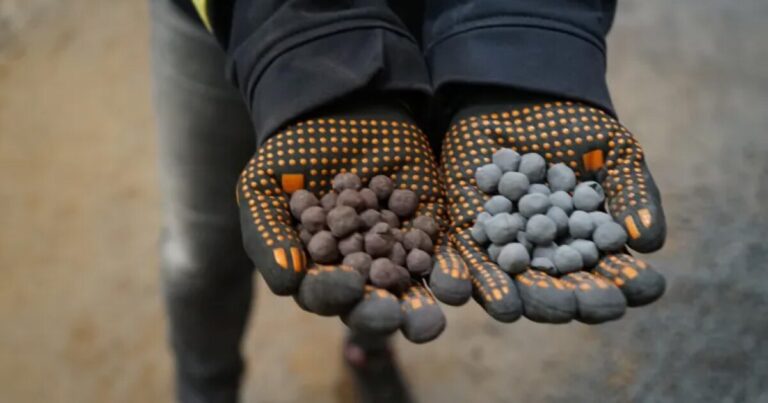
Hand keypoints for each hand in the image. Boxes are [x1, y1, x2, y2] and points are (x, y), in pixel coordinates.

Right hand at [236, 99, 470, 341]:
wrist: (339, 109)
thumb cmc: (292, 154)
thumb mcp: (264, 188)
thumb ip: (268, 235)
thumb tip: (288, 284)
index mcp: (315, 269)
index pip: (322, 293)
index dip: (334, 293)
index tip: (351, 284)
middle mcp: (356, 270)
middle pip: (367, 303)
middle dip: (381, 313)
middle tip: (394, 317)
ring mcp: (393, 253)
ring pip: (407, 289)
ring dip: (420, 309)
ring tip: (432, 320)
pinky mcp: (426, 232)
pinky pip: (438, 257)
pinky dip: (447, 272)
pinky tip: (457, 283)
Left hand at [442, 96, 665, 323]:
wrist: (516, 95)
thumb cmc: (574, 126)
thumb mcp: (613, 152)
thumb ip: (632, 194)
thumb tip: (649, 243)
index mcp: (591, 244)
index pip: (615, 272)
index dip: (631, 282)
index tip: (647, 287)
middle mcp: (551, 255)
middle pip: (566, 289)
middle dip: (578, 300)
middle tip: (589, 306)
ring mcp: (510, 249)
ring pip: (518, 284)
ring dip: (527, 300)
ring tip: (528, 309)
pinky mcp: (470, 236)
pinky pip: (471, 264)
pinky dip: (475, 281)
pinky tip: (483, 296)